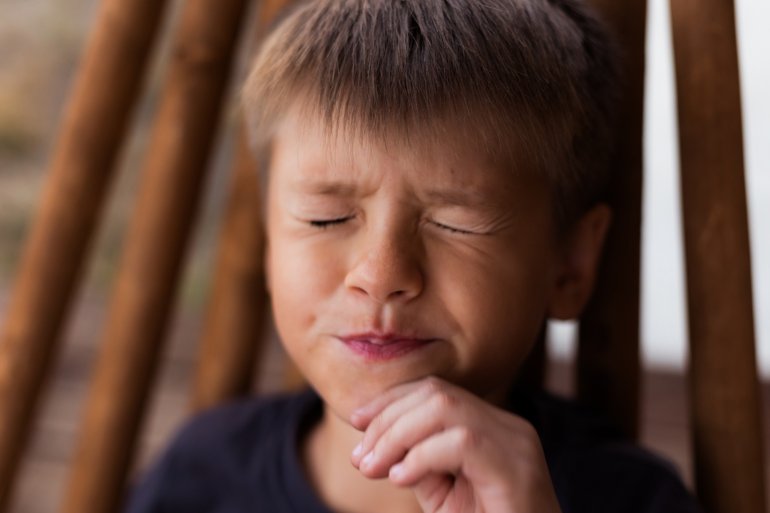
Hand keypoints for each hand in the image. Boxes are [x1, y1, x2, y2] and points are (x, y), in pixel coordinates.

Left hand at [349, 377, 561, 512]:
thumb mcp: (442, 493)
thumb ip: (416, 461)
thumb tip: (377, 441)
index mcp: (493, 426)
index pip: (436, 390)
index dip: (391, 400)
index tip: (357, 422)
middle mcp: (509, 426)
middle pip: (437, 393)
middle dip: (387, 419)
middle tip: (360, 458)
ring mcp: (516, 443)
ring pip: (445, 407)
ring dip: (397, 435)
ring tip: (373, 467)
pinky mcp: (517, 468)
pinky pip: (460, 442)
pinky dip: (421, 456)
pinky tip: (400, 479)